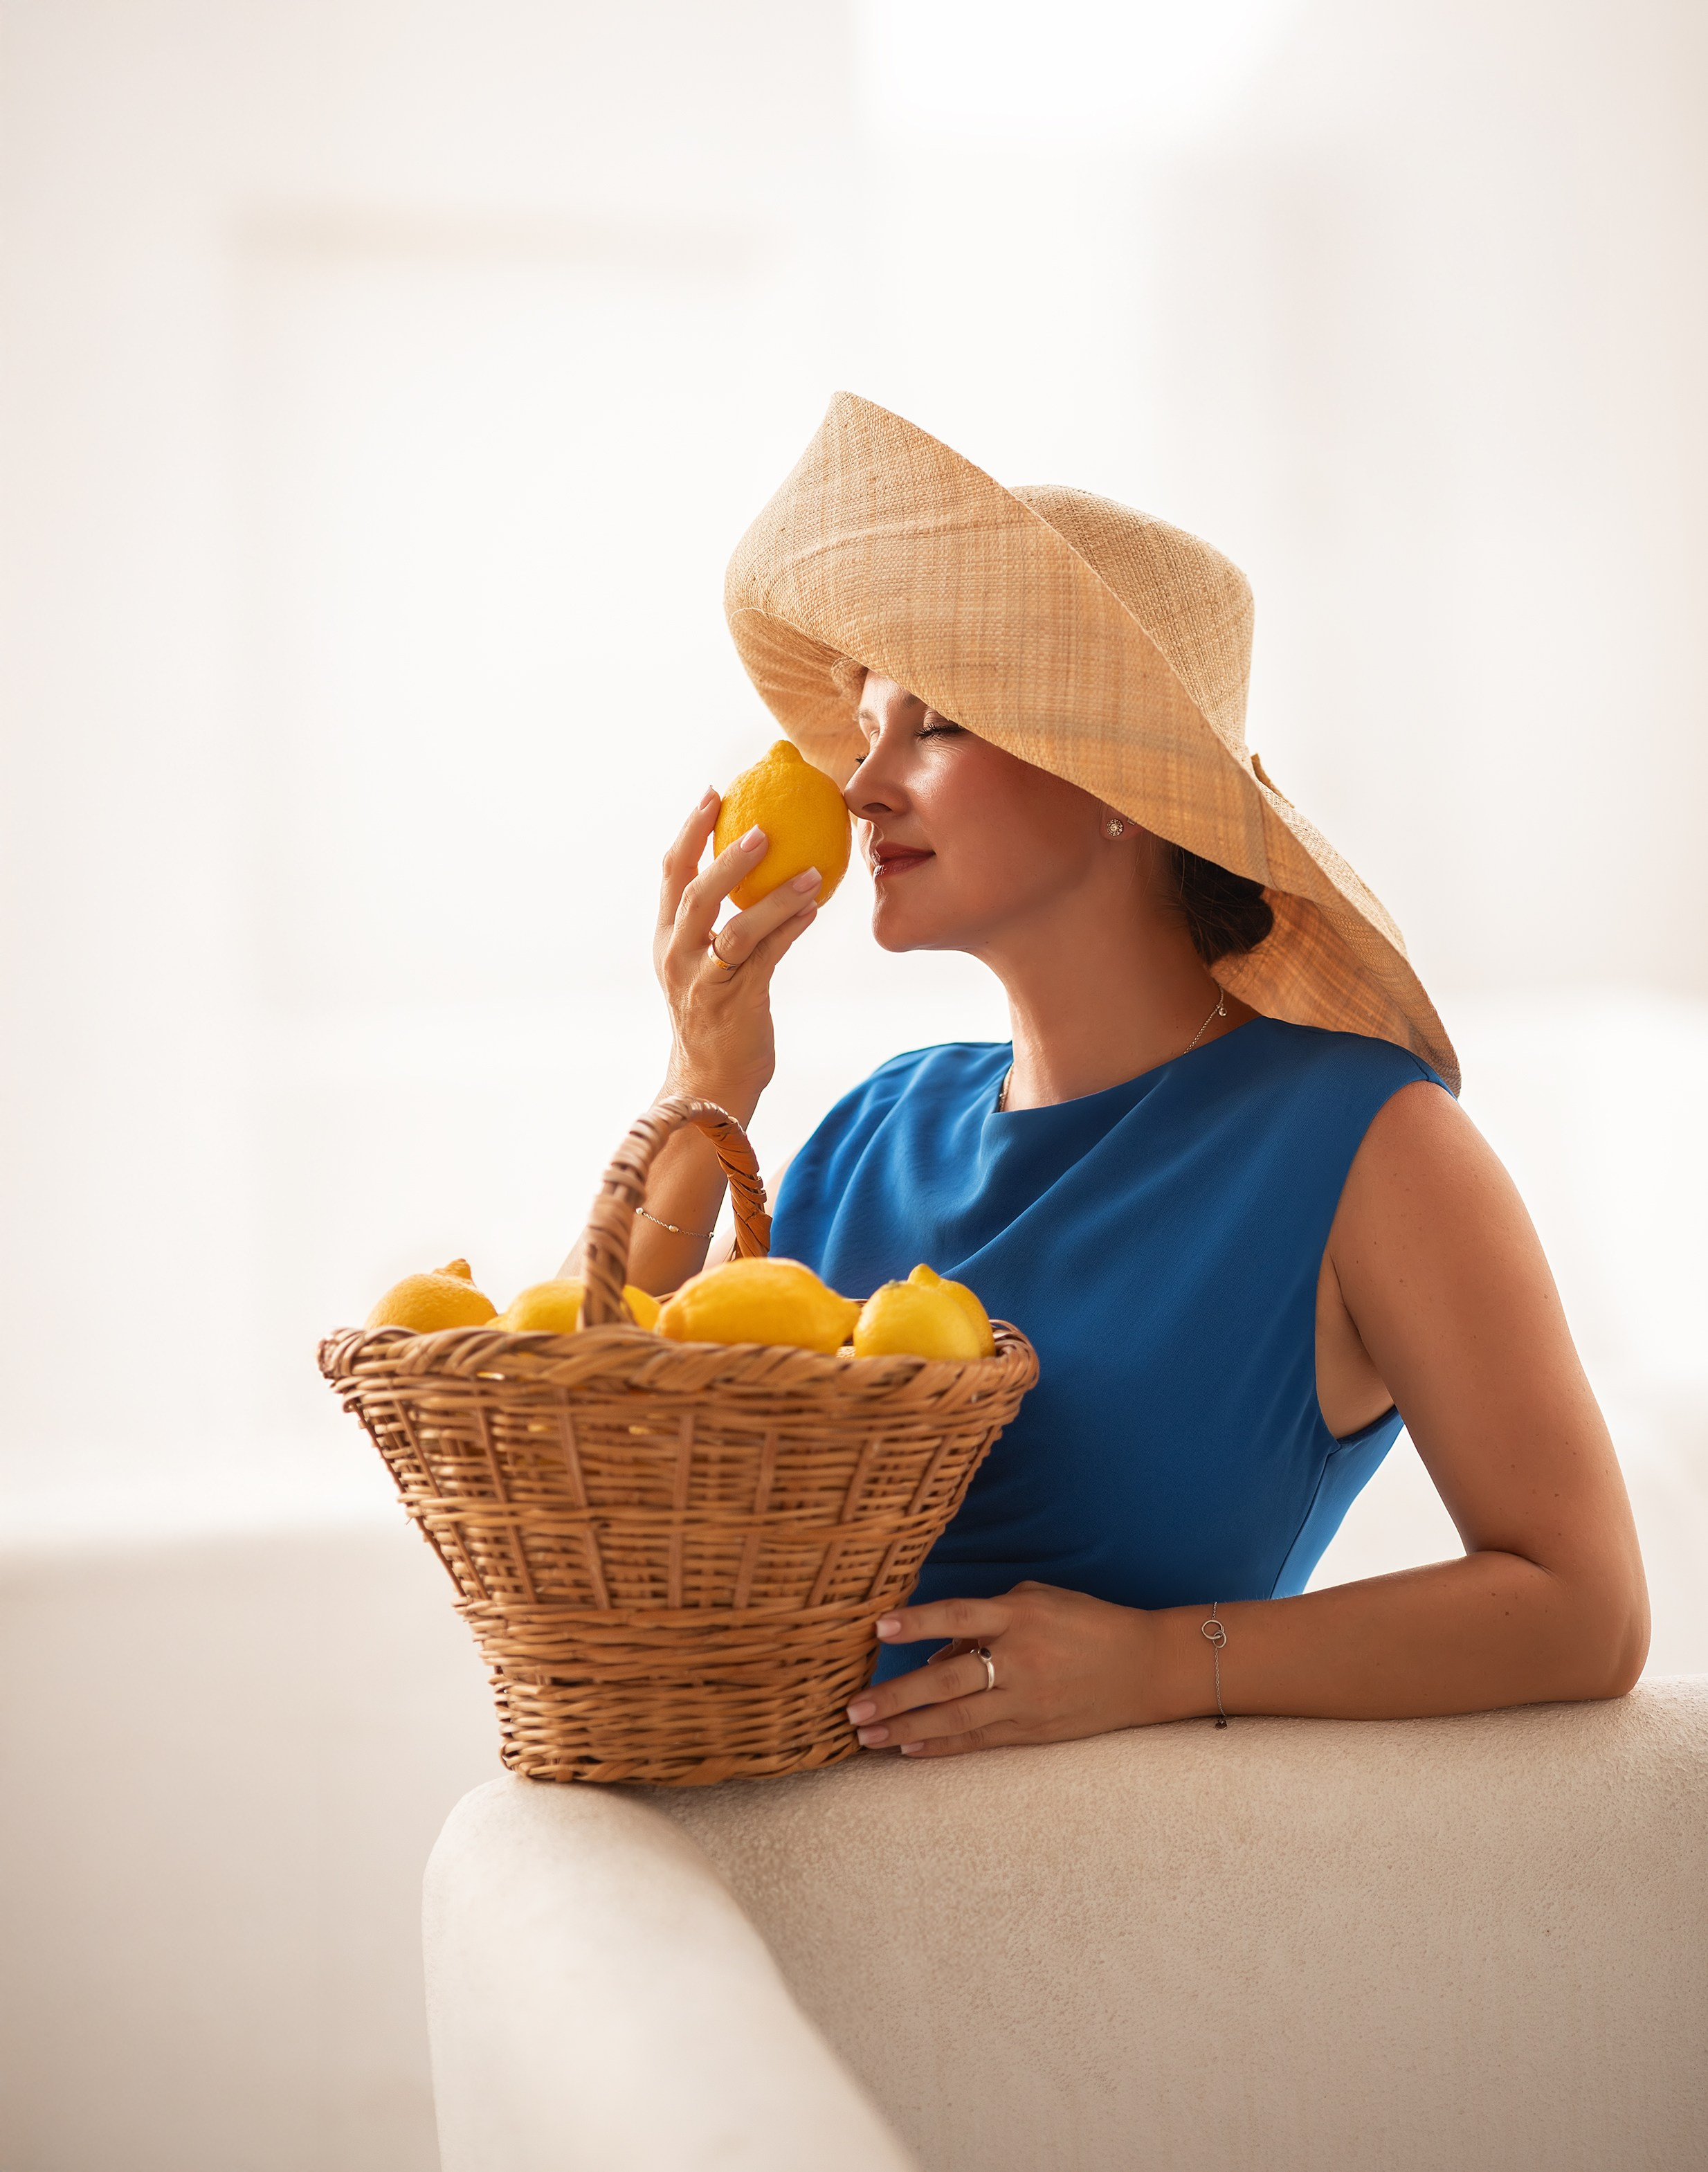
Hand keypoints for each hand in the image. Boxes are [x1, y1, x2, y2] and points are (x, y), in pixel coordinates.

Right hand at [655, 788, 823, 1117]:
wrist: (710, 1082)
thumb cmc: (716, 1015)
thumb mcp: (705, 964)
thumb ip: (719, 922)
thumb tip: (758, 869)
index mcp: (666, 939)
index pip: (671, 875)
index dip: (689, 832)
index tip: (713, 794)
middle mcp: (678, 956)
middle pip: (697, 895)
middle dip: (728, 857)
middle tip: (763, 826)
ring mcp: (705, 981)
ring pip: (737, 929)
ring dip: (776, 897)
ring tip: (811, 872)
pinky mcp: (737, 1003)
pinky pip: (768, 958)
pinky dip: (791, 930)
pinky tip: (815, 907)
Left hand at [844, 1582, 1166, 1758]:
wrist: (1143, 1667)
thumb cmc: (1085, 1622)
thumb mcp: (1038, 1601)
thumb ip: (985, 1619)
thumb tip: (936, 1650)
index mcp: (1019, 1617)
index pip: (958, 1615)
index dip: (917, 1622)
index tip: (877, 1628)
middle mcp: (1020, 1660)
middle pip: (948, 1681)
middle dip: (896, 1697)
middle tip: (851, 1709)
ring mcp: (1026, 1701)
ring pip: (956, 1719)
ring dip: (906, 1729)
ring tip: (866, 1736)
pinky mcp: (1033, 1732)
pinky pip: (978, 1741)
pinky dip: (941, 1746)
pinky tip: (908, 1750)